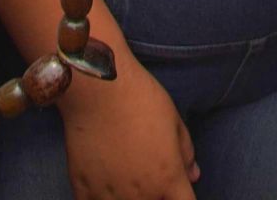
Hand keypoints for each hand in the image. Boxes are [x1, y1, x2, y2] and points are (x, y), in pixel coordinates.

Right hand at [61, 61, 198, 198]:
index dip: (181, 197)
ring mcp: (111, 197)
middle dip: (156, 195)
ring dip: (127, 198)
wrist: (98, 88)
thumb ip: (186, 152)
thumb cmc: (142, 98)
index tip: (175, 189)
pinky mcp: (83, 192)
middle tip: (146, 171)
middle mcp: (142, 196)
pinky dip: (100, 199)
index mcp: (168, 179)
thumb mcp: (174, 120)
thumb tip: (193, 175)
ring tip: (123, 175)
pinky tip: (101, 185)